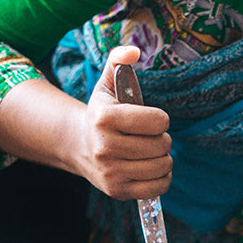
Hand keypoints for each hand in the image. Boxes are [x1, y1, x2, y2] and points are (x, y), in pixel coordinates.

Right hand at [79, 46, 172, 199]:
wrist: (80, 146)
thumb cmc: (102, 113)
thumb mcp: (107, 85)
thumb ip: (118, 62)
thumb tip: (133, 50)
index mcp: (104, 118)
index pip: (158, 121)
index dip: (160, 119)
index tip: (151, 119)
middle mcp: (104, 147)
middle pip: (162, 145)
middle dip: (161, 139)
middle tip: (149, 137)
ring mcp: (110, 172)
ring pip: (163, 166)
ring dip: (163, 158)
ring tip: (149, 152)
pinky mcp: (118, 191)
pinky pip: (159, 187)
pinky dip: (162, 178)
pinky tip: (150, 168)